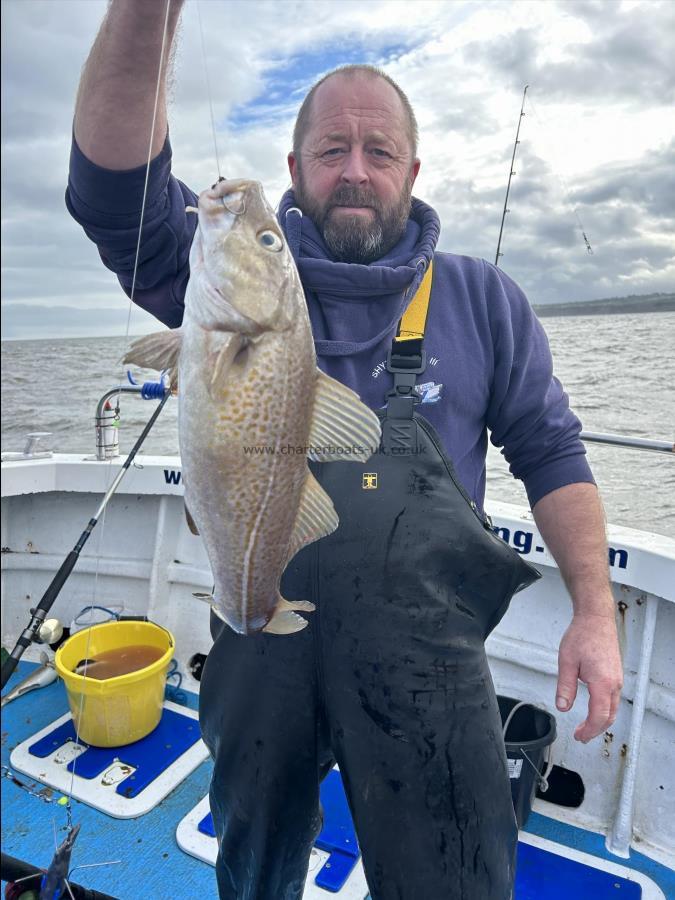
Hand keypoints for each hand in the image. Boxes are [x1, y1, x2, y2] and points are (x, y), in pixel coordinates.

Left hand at [555, 613, 623, 742]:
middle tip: (581, 736)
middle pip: (609, 717)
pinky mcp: (615, 675)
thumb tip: (562, 706)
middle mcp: (614, 683)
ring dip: (600, 721)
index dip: (589, 730)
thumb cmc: (582, 635)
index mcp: (602, 683)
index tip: (579, 736)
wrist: (595, 619)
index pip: (598, 716)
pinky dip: (604, 710)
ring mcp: (617, 679)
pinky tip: (594, 710)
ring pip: (613, 709)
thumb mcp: (566, 662)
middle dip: (595, 730)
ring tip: (585, 727)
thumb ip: (565, 687)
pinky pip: (613, 699)